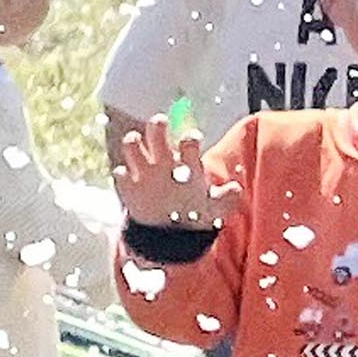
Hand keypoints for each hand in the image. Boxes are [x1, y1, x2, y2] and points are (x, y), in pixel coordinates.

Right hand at [107, 110, 231, 231]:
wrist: (170, 234)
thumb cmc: (194, 212)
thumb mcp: (214, 209)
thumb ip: (226, 199)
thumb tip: (237, 188)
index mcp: (186, 162)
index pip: (188, 141)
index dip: (190, 138)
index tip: (191, 140)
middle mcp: (164, 161)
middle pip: (157, 131)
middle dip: (157, 125)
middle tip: (160, 122)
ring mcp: (145, 172)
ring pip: (132, 145)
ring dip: (133, 143)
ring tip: (137, 149)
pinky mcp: (130, 187)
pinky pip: (120, 174)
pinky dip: (123, 175)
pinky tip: (130, 180)